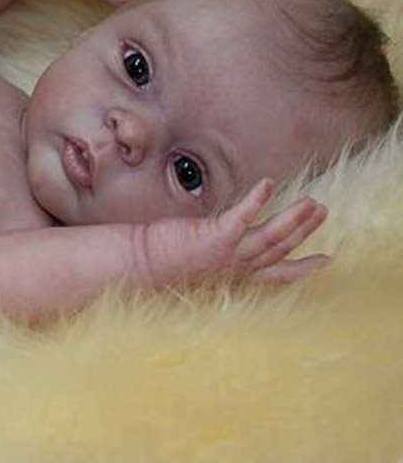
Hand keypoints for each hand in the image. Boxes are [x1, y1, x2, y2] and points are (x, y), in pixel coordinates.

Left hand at [137, 179, 329, 288]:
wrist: (137, 270)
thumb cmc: (158, 268)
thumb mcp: (194, 268)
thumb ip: (211, 258)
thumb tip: (213, 247)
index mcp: (233, 279)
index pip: (275, 275)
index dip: (302, 268)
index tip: (326, 260)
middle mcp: (235, 271)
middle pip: (280, 250)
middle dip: (304, 231)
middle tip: (323, 211)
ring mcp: (227, 256)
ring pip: (271, 237)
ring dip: (294, 218)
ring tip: (312, 201)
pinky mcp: (214, 238)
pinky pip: (243, 217)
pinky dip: (258, 200)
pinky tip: (269, 182)